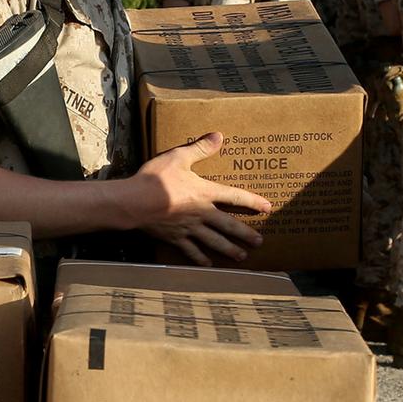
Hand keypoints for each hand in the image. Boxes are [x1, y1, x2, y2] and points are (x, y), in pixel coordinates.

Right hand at [132, 133, 270, 265]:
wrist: (135, 202)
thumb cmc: (156, 178)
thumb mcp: (179, 157)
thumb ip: (200, 148)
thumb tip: (219, 136)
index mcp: (205, 192)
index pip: (234, 196)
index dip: (252, 201)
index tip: (267, 208)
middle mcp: (202, 213)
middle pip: (229, 225)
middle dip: (245, 233)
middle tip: (259, 241)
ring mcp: (189, 228)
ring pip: (214, 241)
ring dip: (229, 249)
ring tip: (242, 256)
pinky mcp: (175, 238)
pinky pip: (191, 251)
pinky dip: (200, 259)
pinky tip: (208, 265)